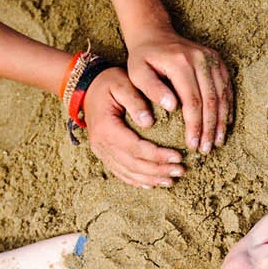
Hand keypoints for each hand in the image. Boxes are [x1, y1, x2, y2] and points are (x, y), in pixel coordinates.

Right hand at [84, 65, 186, 187]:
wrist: (87, 88)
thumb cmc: (108, 83)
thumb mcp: (121, 84)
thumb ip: (135, 101)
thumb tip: (148, 122)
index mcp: (106, 128)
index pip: (135, 148)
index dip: (158, 155)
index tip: (178, 156)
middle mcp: (101, 144)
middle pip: (133, 164)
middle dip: (158, 170)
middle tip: (180, 170)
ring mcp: (101, 151)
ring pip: (127, 172)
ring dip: (150, 179)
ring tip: (171, 181)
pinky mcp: (104, 154)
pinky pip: (120, 172)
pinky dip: (136, 181)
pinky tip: (152, 184)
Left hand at [124, 27, 230, 153]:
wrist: (155, 34)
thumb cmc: (143, 59)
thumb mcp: (137, 72)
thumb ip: (152, 89)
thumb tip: (172, 107)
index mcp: (181, 63)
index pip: (193, 100)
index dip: (195, 125)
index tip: (192, 145)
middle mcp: (201, 59)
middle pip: (211, 100)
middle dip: (210, 128)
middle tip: (206, 149)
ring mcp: (212, 59)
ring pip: (222, 95)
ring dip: (221, 121)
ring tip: (218, 142)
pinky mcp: (217, 61)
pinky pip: (226, 87)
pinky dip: (227, 107)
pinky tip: (224, 124)